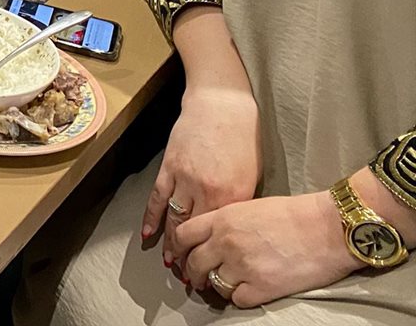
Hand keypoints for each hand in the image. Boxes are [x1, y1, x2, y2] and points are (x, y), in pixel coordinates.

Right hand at [146, 85, 261, 266]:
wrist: (221, 103)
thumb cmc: (243, 136)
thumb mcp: (252, 173)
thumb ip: (240, 201)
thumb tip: (229, 224)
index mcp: (235, 195)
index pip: (221, 234)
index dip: (215, 255)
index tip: (214, 273)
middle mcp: (209, 191)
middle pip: (196, 232)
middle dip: (191, 257)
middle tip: (189, 278)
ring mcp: (186, 179)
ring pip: (175, 219)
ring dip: (171, 244)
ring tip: (170, 264)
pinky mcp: (170, 166)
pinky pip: (158, 198)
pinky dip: (152, 218)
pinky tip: (148, 235)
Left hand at [174, 192, 353, 307]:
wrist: (328, 227)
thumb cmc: (295, 214)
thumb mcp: (250, 207)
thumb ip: (226, 221)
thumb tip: (212, 236)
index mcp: (223, 218)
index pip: (183, 234)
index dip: (178, 247)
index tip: (180, 254)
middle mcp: (226, 242)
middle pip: (194, 262)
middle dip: (191, 272)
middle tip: (195, 278)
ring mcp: (243, 265)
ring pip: (214, 283)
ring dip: (216, 286)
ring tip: (220, 286)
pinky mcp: (262, 287)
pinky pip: (237, 299)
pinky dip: (239, 298)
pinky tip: (246, 291)